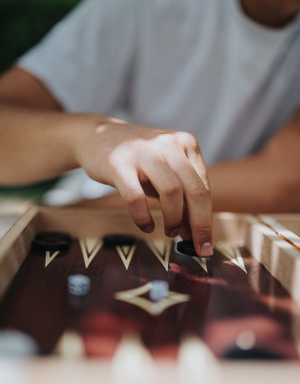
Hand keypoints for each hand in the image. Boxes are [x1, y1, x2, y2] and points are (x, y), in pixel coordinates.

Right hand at [73, 118, 212, 256]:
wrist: (97, 135)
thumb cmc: (137, 158)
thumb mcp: (165, 168)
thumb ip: (181, 194)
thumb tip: (194, 231)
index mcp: (185, 143)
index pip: (204, 186)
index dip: (207, 218)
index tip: (206, 242)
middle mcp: (168, 144)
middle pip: (194, 190)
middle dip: (199, 224)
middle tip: (198, 248)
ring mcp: (144, 152)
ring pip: (171, 191)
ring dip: (174, 219)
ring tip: (170, 232)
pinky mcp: (119, 163)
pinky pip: (136, 198)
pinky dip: (143, 217)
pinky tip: (146, 225)